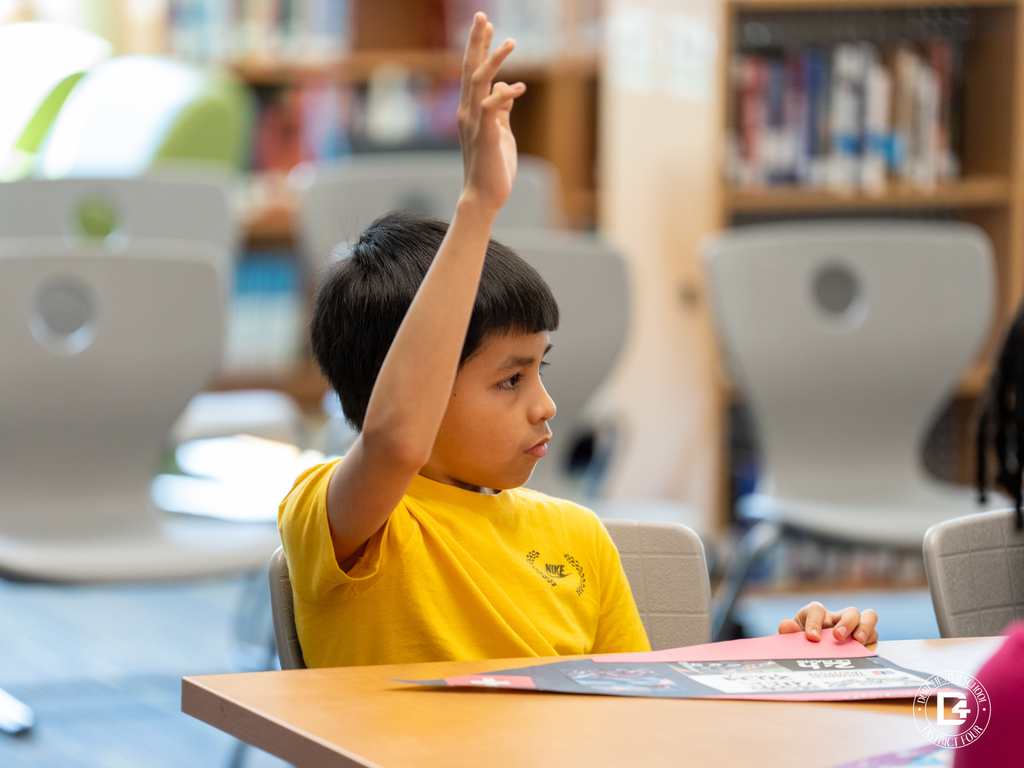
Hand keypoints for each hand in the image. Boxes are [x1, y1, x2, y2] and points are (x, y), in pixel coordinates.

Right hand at [457, 12, 525, 212]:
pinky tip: (519, 87)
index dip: (479, 48)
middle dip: (477, 42)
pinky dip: (504, 94)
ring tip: (511, 42)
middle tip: (482, 17)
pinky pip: (491, 108)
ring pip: (479, 82)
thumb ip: (502, 110)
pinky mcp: (485, 136)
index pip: (473, 72)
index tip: (486, 26)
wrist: (484, 196)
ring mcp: (474, 123)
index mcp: (471, 110)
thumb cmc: (492, 167)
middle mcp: (468, 112)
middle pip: (471, 69)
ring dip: (494, 60)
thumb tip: (507, 88)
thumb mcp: (500, 132)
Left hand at [778, 601, 878, 644]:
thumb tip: (787, 626)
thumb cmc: (798, 644)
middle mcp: (836, 617)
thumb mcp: (789, 639)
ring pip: (869, 616)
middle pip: (850, 610)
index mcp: (815, 614)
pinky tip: (864, 653)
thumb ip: (786, 633)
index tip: (812, 638)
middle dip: (847, 622)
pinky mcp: (863, 639)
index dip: (815, 622)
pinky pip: (874, 636)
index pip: (817, 610)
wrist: (806, 653)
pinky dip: (871, 642)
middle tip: (838, 637)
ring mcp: (852, 627)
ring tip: (858, 642)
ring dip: (866, 628)